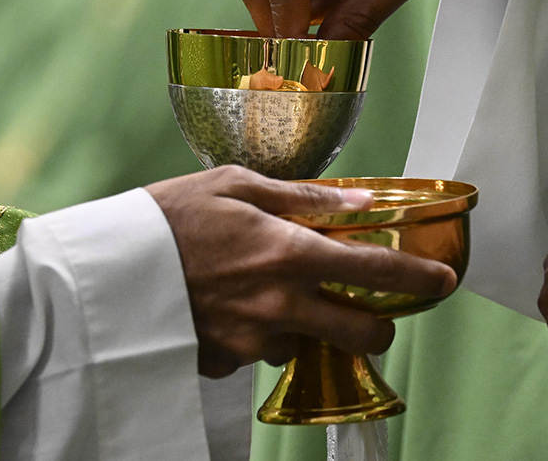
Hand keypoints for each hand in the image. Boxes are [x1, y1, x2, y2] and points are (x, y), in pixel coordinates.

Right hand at [146, 166, 456, 377]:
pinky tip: (233, 306)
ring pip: (310, 345)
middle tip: (369, 307)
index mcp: (290, 253)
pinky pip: (262, 354)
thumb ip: (305, 198)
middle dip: (379, 324)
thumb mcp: (237, 184)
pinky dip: (261, 335)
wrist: (103, 270)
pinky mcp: (226, 364)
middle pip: (364, 332)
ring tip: (268, 291)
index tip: (444, 280)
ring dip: (308, 325)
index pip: (376, 271)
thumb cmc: (169, 216)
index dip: (420, 278)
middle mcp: (281, 305)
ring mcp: (254, 341)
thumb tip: (359, 200)